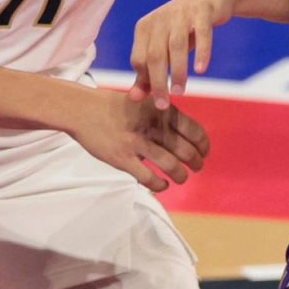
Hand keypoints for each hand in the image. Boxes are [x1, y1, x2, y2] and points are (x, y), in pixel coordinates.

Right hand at [71, 87, 210, 192]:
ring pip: (171, 166)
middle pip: (186, 150)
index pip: (194, 130)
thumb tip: (189, 137)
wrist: (84, 110)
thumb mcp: (147, 103)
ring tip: (182, 178)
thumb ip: (166, 117)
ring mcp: (137, 143)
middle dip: (196, 162)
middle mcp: (153, 126)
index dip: (203, 145)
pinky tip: (162, 185)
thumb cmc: (117, 107)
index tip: (204, 153)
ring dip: (181, 175)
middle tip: (197, 167)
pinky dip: (159, 185)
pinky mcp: (122, 158)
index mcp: (162, 111)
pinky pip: (148, 178)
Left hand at [128, 0, 238, 108]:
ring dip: (177, 71)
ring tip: (180, 91)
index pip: (139, 59)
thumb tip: (133, 99)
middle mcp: (160, 19)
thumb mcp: (163, 48)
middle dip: (158, 82)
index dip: (146, 80)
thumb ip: (147, 73)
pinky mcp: (203, 12)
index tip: (159, 98)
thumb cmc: (183, 27)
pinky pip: (202, 33)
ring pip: (176, 46)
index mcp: (145, 27)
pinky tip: (201, 70)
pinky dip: (201, 52)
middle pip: (155, 55)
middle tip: (164, 104)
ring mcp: (182, 14)